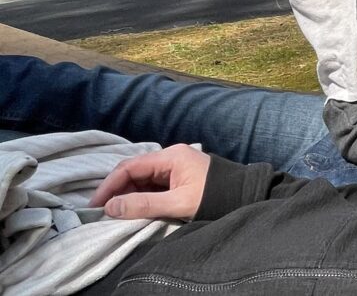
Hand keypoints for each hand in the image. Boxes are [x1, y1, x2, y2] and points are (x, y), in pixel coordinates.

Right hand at [89, 144, 210, 220]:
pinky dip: (140, 196)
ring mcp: (175, 167)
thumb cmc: (216, 196)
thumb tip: (111, 208)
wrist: (246, 195)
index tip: (96, 205)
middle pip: (134, 171)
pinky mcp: (179, 177)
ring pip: (142, 178)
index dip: (109, 185)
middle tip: (101, 211)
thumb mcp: (179, 203)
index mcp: (171, 156)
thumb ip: (145, 204)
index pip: (130, 167)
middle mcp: (171, 157)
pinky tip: (132, 208)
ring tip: (114, 213)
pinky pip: (153, 185)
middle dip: (116, 190)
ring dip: (127, 194)